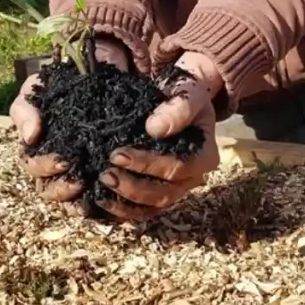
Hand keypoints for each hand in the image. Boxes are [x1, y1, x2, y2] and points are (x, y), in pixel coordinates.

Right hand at [10, 37, 130, 201]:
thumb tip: (30, 137)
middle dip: (62, 189)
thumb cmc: (60, 83)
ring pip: (68, 200)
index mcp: (37, 147)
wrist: (92, 70)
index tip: (65, 161)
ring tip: (94, 191)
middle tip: (81, 180)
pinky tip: (109, 200)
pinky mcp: (99, 174)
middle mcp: (54, 163)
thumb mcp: (36, 89)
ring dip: (77, 200)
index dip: (45, 168)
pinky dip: (98, 203)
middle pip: (48, 190)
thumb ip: (26, 109)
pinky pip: (94, 198)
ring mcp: (76, 170)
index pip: (32, 167)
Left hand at [96, 51, 222, 220]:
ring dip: (124, 202)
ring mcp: (176, 189)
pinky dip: (120, 209)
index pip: (178, 168)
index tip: (117, 154)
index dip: (148, 164)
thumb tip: (154, 129)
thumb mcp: (189, 93)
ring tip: (99, 188)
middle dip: (132, 187)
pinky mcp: (159, 194)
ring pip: (151, 207)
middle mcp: (192, 179)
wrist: (180, 101)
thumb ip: (178, 108)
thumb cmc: (186, 95)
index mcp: (204, 157)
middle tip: (104, 174)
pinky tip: (99, 200)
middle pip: (164, 194)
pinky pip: (141, 211)